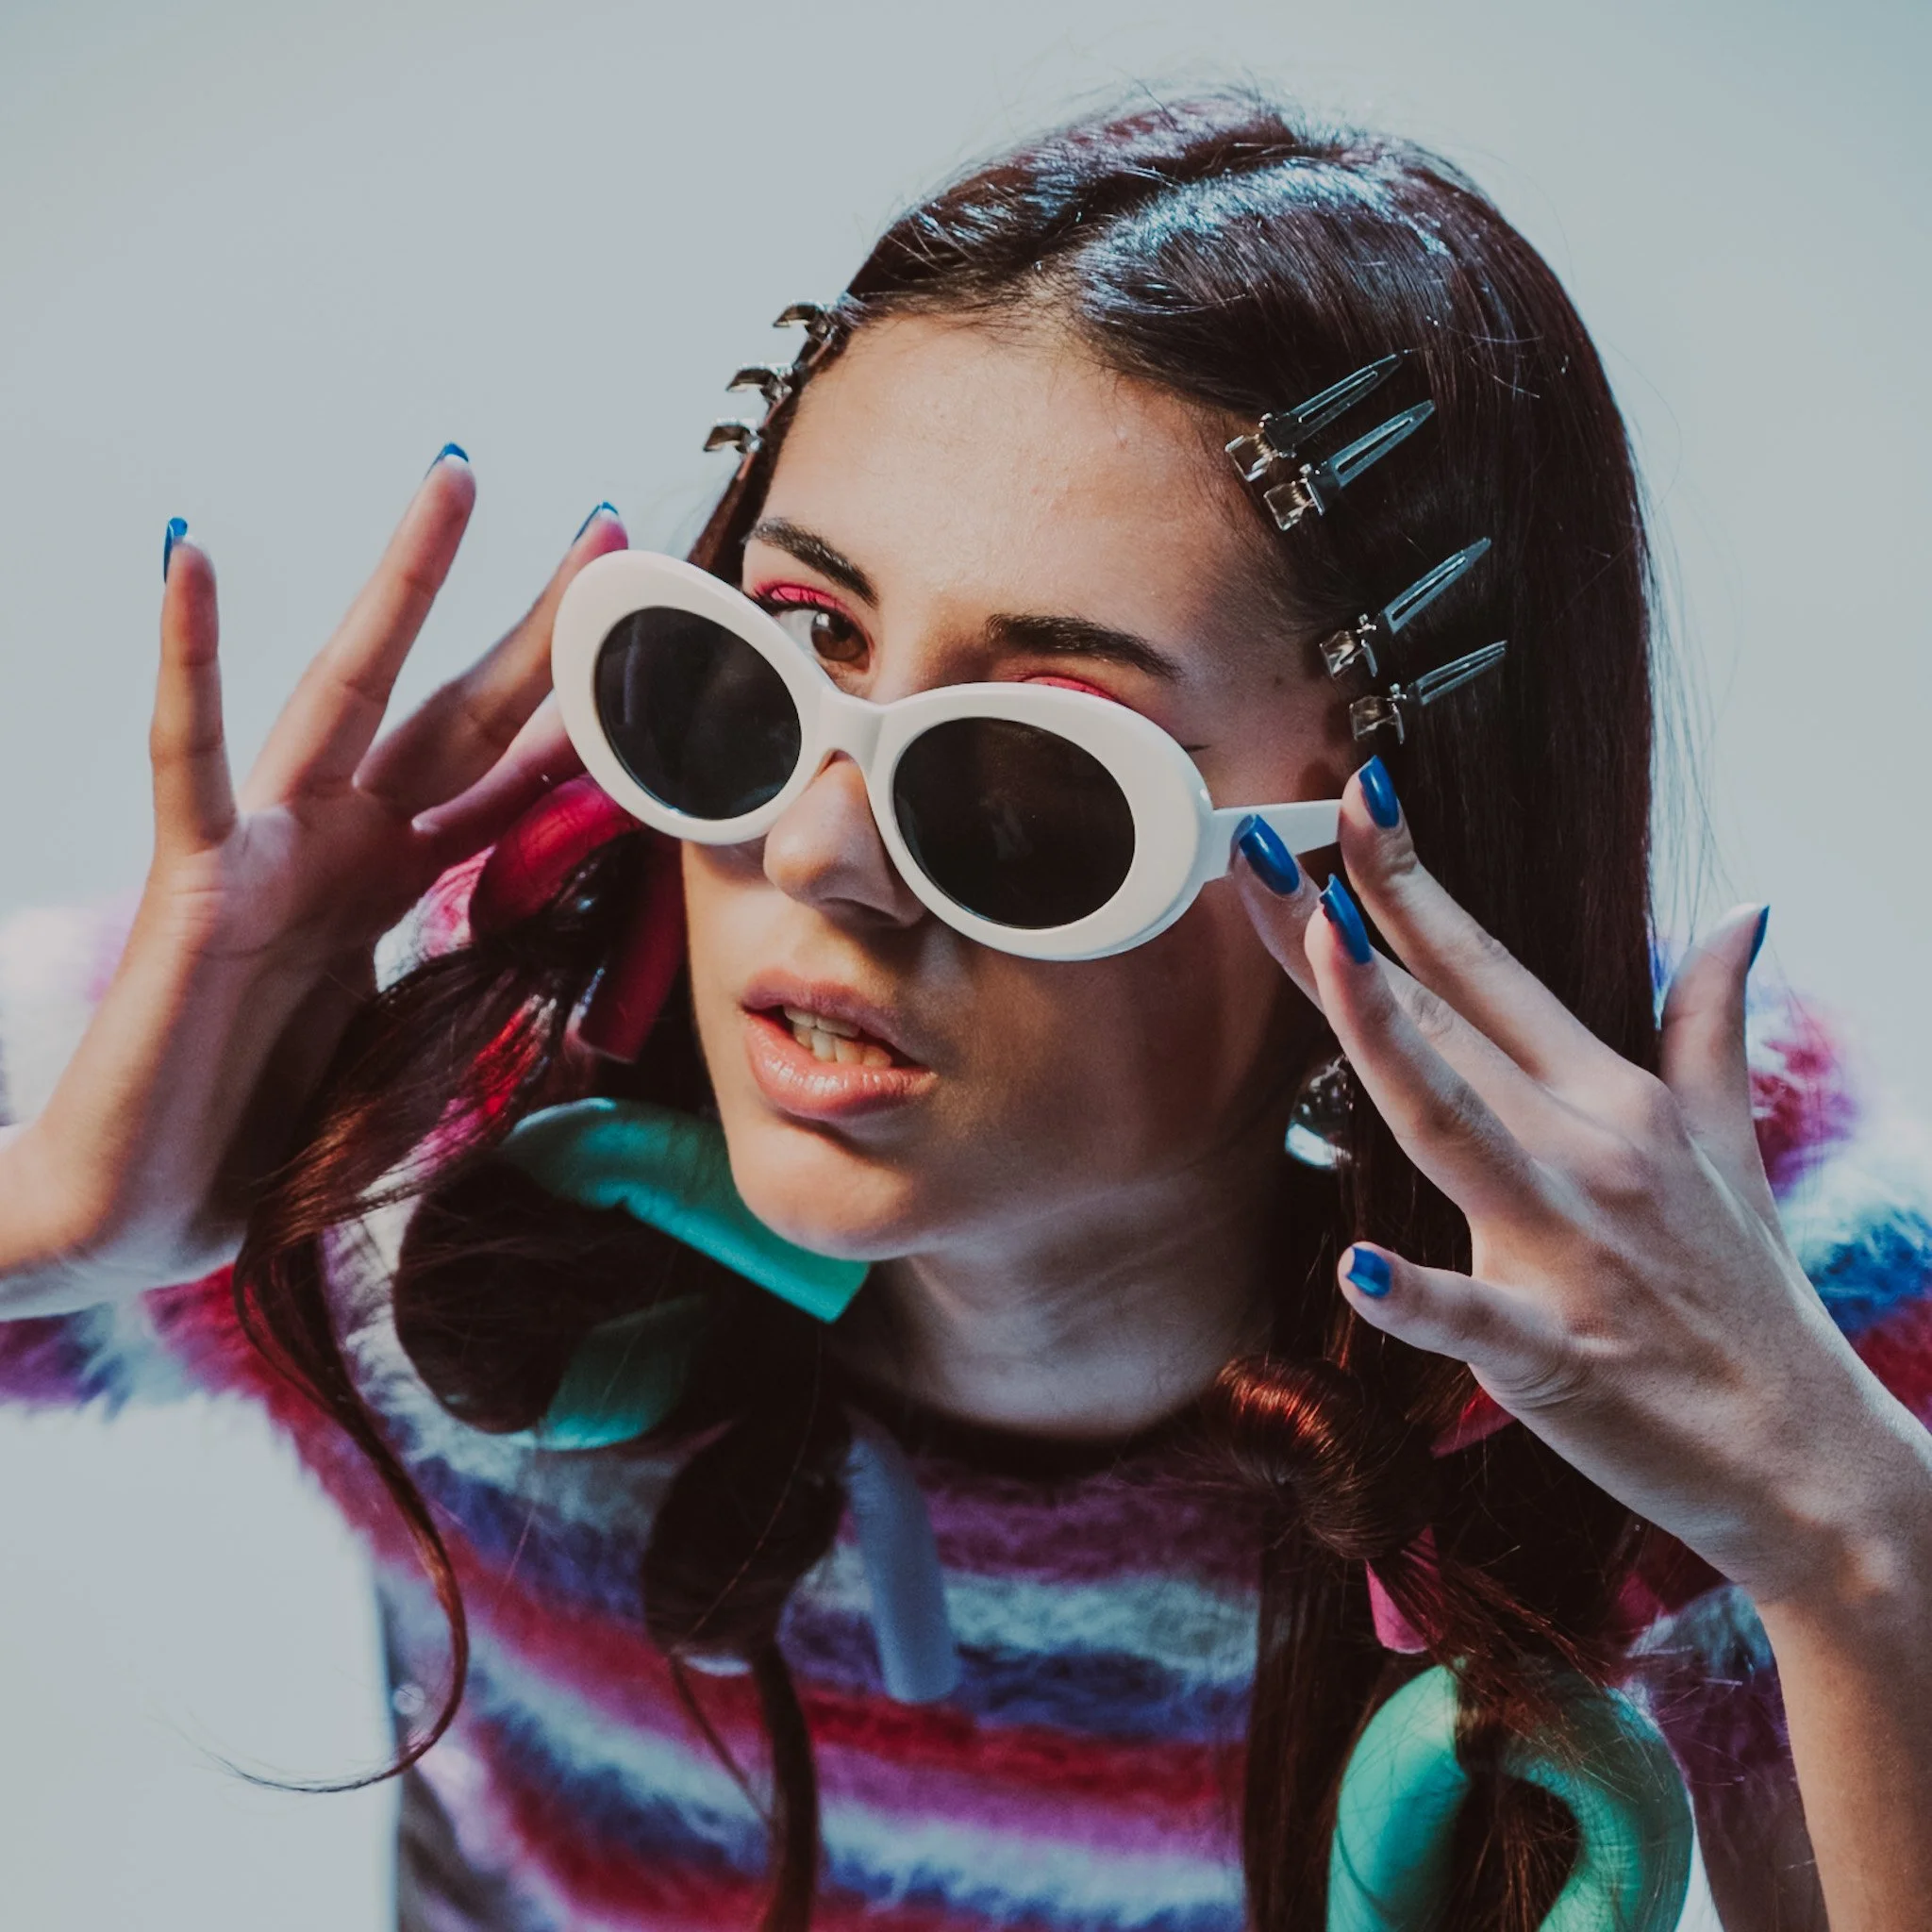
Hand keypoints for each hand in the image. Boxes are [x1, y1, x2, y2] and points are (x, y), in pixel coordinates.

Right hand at [0, 458, 623, 1310]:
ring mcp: (267, 851)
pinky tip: (190, 558)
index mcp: (390, 890)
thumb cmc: (257, 1141)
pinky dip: (186, 660)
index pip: (508, 786)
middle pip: (460, 713)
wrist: (138, 1216)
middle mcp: (340, 849)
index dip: (582, 721)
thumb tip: (579, 1020)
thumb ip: (473, 1010)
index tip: (652, 656)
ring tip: (457, 484)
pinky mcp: (193, 881)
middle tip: (613, 530)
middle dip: (539, 626)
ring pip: (346, 692)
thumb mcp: (405, 1063)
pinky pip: (187, 758)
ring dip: (403, 586)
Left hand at [1234, 759, 1923, 1610]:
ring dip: (1386, 1037)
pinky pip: (1474, 1319)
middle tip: (1263, 838)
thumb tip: (1744, 912)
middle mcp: (1584, 1149)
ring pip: (1454, 1124)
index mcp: (1608, 1097)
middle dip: (1350, 926)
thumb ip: (1712, 1021)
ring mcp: (1570, 1247)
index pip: (1488, 968)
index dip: (1412, 883)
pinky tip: (1357, 1265)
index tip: (1353, 797)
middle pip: (1444, 1021)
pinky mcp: (1558, 1354)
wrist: (1812, 1460)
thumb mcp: (1732, 1140)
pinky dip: (1415, 1296)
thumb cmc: (1744, 1297)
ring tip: (1324, 947)